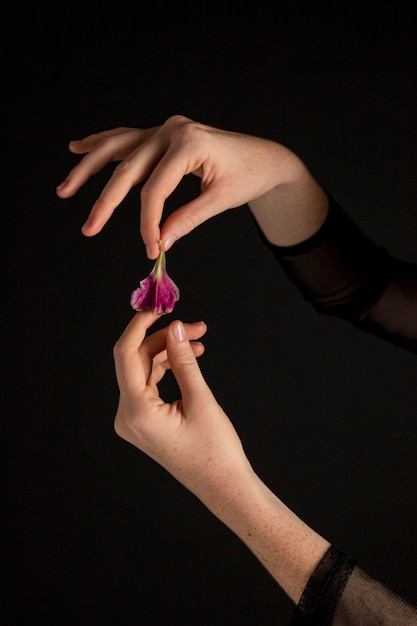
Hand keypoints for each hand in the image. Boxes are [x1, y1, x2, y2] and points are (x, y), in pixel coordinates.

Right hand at [56, 115, 315, 257]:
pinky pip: (127, 139)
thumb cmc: (248, 176)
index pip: (155, 189)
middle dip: (106, 202)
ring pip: (118, 148)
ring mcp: (165, 129)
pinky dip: (102, 145)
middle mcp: (172, 130)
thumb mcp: (221, 200)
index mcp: (189, 143)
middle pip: (128, 169)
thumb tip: (160, 241)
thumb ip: (188, 219)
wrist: (263, 157)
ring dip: (89, 168)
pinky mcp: (163, 134)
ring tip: (66, 188)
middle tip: (88, 229)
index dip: (147, 222)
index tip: (149, 248)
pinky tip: (78, 147)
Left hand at [113, 312, 250, 501]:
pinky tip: (190, 357)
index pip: (126, 355)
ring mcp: (134, 420)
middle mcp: (127, 416)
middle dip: (165, 338)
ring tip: (199, 339)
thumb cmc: (216, 451)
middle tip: (195, 326)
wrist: (224, 487)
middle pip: (137, 361)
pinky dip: (168, 368)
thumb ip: (184, 360)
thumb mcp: (201, 400)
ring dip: (170, 352)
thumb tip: (175, 328)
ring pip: (145, 371)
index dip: (139, 326)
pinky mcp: (144, 422)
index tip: (157, 308)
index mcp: (136, 412)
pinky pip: (150, 385)